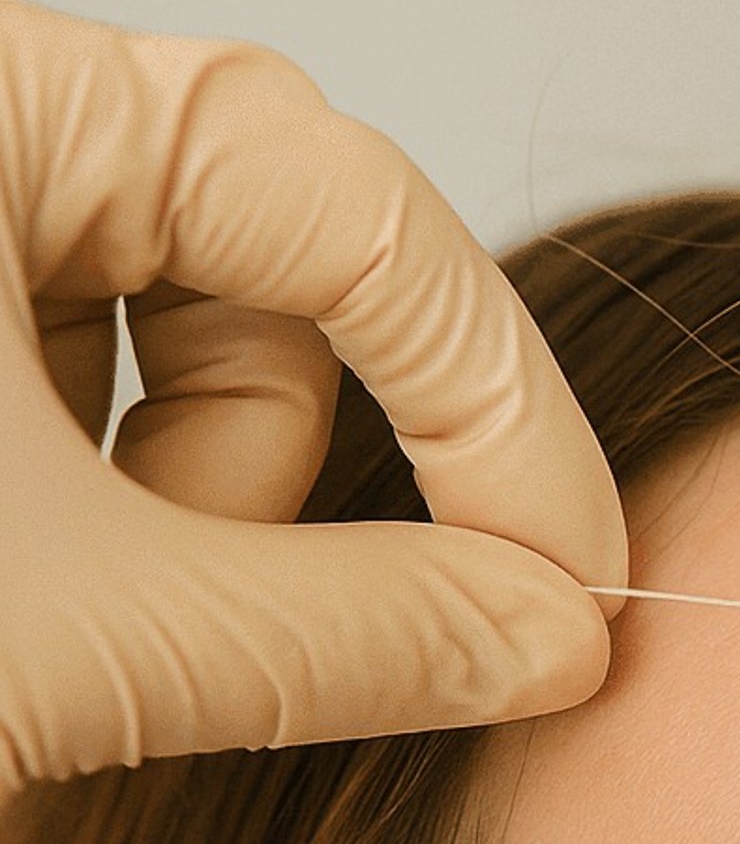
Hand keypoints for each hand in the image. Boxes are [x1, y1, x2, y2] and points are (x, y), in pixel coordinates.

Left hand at [0, 0, 626, 793]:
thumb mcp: (96, 630)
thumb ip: (368, 634)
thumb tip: (561, 640)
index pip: (350, 202)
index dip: (499, 411)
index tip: (571, 586)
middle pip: (279, 279)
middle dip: (298, 490)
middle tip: (288, 639)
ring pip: (199, 351)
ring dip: (208, 525)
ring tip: (108, 640)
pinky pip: (111, 403)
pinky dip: (135, 533)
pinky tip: (64, 615)